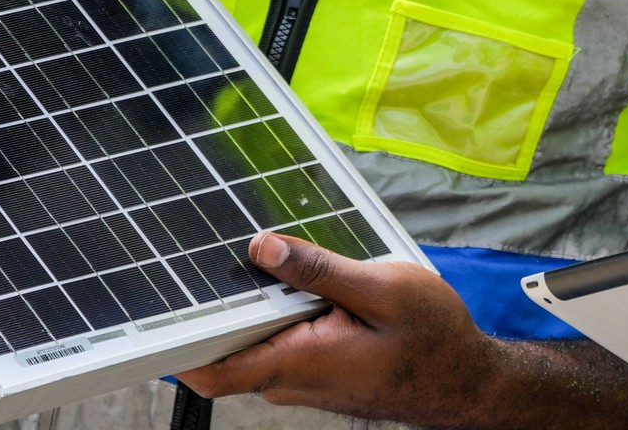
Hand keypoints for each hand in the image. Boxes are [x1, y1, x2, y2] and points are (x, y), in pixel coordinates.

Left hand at [177, 231, 504, 422]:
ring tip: (297, 262)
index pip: (210, 370)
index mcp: (297, 361)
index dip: (175, 342)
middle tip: (247, 249)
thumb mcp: (382, 288)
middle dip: (233, 299)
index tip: (160, 303)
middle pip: (233, 342)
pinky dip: (294, 312)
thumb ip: (318, 269)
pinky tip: (321, 285)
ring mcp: (305, 379)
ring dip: (271, 302)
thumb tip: (260, 248)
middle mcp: (291, 379)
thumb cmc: (432, 338)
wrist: (467, 380)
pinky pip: (288, 341)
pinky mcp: (321, 372)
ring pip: (263, 338)